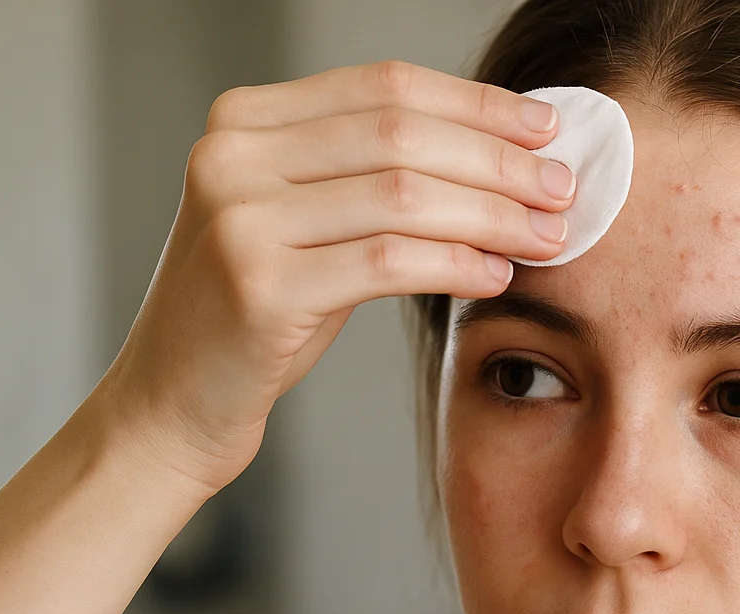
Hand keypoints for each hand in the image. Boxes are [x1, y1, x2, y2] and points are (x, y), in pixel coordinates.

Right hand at [92, 60, 576, 495]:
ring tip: (548, 236)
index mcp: (246, 121)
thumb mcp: (307, 222)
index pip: (386, 87)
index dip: (477, 104)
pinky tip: (497, 276)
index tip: (546, 128)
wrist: (175, 399)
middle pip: (401, 135)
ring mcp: (239, 217)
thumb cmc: (261, 311)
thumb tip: (505, 155)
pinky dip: (455, 265)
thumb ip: (374, 177)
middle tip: (564, 189)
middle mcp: (233, 155)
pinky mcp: (258, 285)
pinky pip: (387, 261)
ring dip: (492, 214)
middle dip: (498, 161)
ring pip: (402, 195)